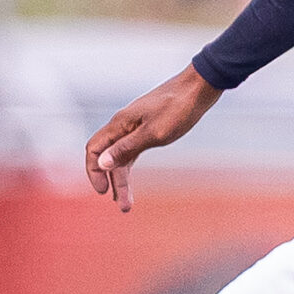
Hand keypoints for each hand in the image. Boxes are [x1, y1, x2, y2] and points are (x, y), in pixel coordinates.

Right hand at [84, 66, 220, 212]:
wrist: (200, 87)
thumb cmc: (179, 108)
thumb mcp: (154, 133)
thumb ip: (127, 148)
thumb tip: (102, 164)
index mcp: (120, 124)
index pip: (93, 149)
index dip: (94, 171)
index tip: (103, 192)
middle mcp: (123, 124)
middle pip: (107, 156)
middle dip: (114, 182)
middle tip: (124, 206)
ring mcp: (135, 125)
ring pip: (121, 155)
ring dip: (122, 178)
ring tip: (127, 202)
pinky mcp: (149, 126)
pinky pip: (131, 149)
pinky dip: (129, 164)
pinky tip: (129, 177)